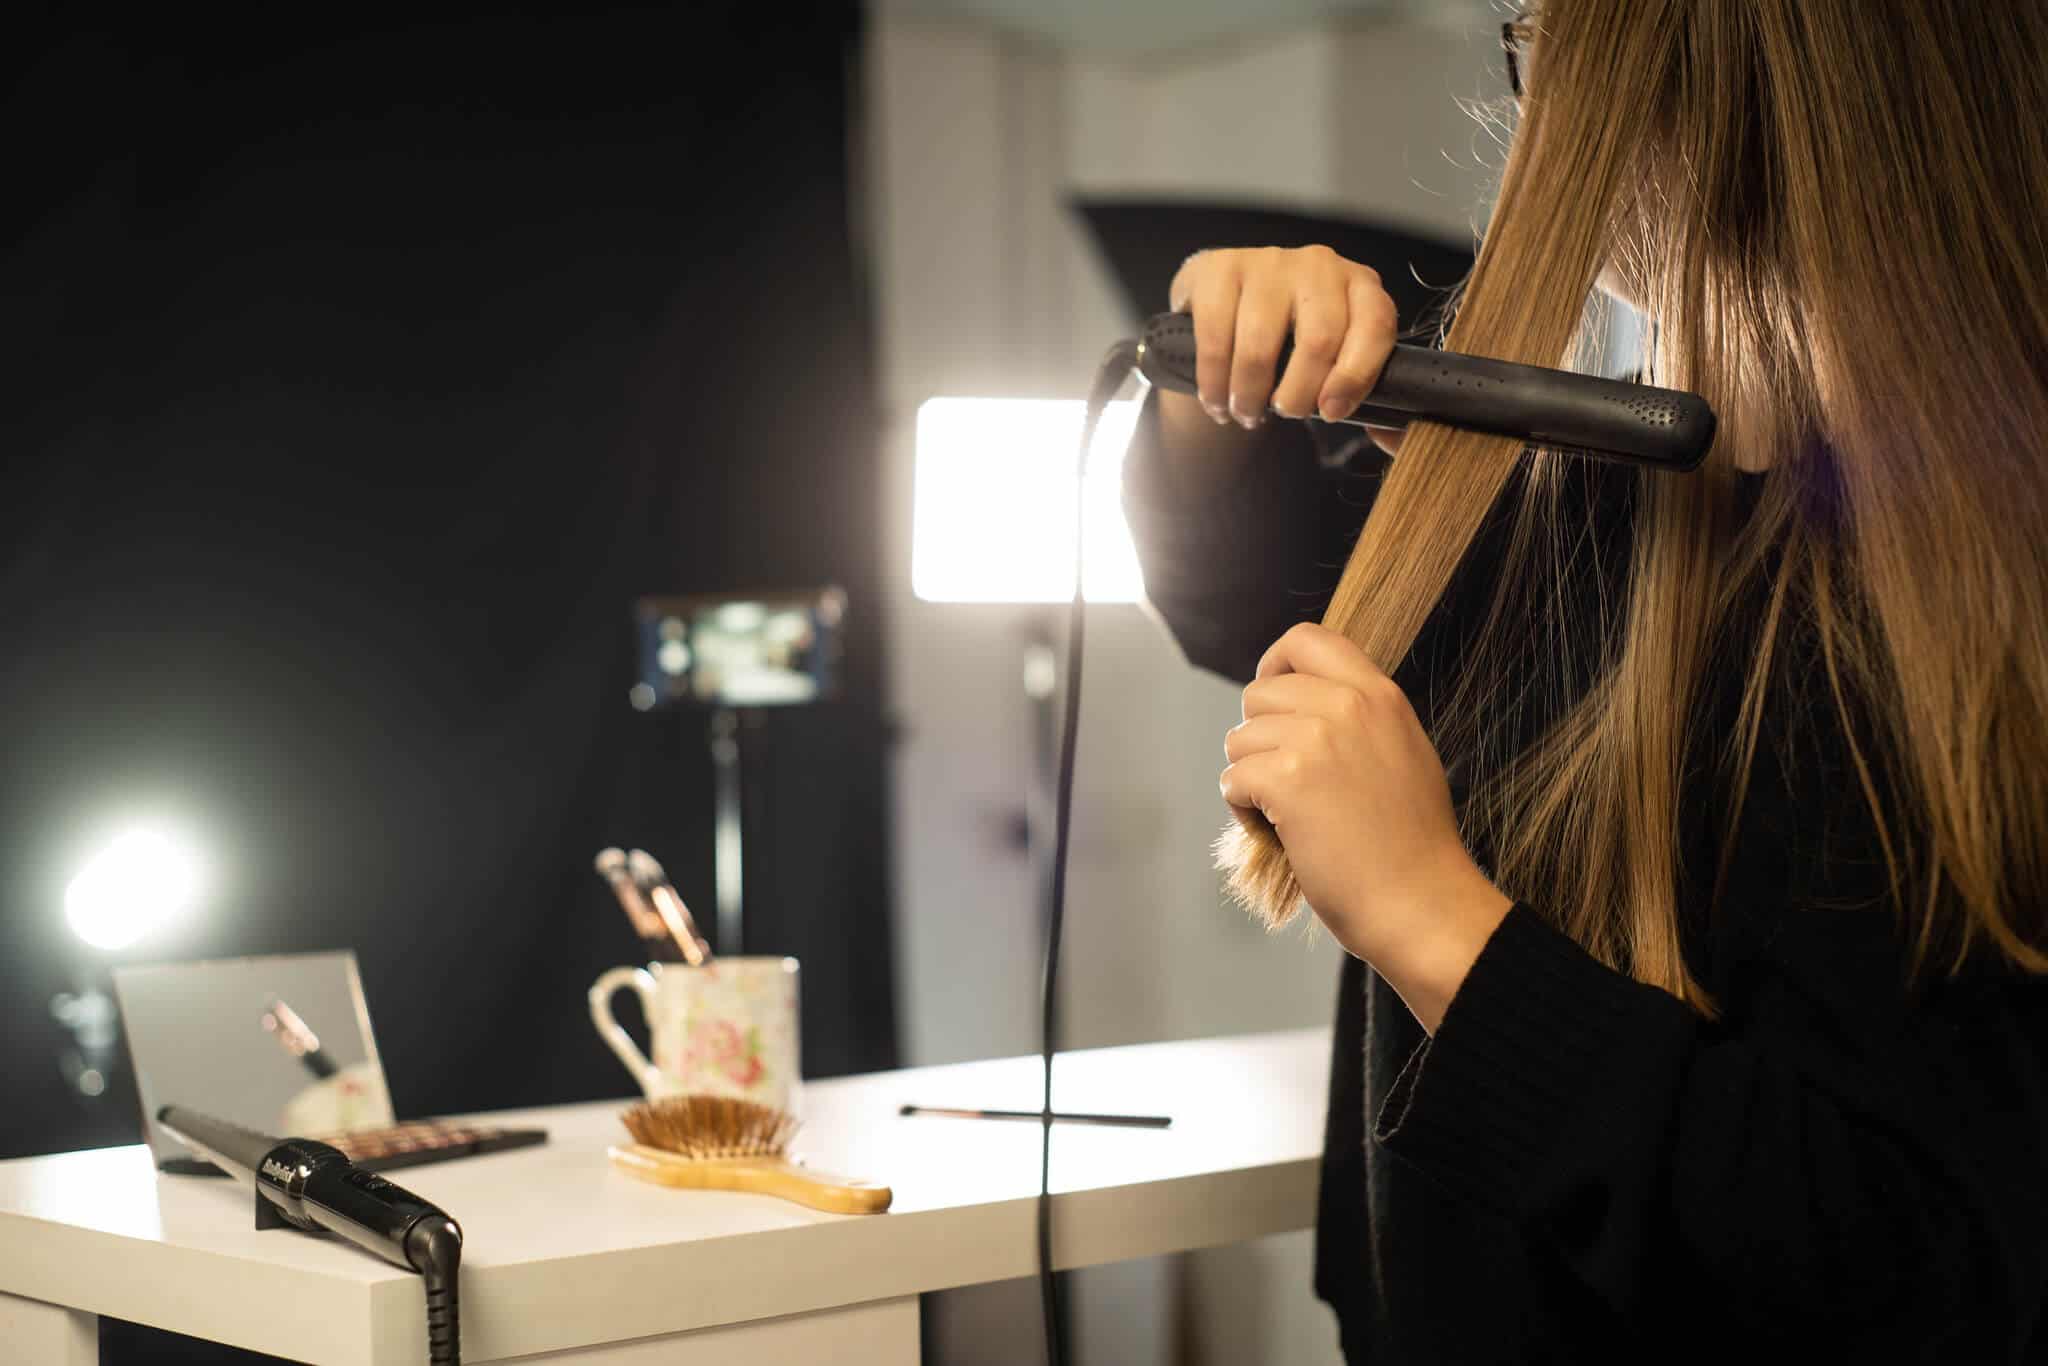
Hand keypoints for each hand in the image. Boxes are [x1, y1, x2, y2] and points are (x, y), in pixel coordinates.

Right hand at [1166, 244, 1405, 453]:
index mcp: (1360, 286)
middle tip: (1284, 413)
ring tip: (1245, 412)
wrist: (1228, 300)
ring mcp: (1268, 262)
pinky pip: (1215, 336)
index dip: (1356, 377)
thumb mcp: (1335, 355)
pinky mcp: (1219, 268)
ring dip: (1249, 395)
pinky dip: (1213, 382)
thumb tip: (1388, 436)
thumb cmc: (1290, 338)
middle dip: (1298, 394)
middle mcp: (1320, 266)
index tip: (1331, 412)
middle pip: (1319, 339)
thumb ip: (1364, 391)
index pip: (1375, 326)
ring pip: (1261, 344)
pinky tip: (1216, 400)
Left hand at [1219, 623, 1511, 1027]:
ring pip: (1239, 739)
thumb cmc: (1413, 846)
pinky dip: (1243, 810)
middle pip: (1259, 693)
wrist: (1423, 903)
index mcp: (1379, 695)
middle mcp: (1348, 705)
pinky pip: (1233, 779)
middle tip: (1284, 781)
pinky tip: (1278, 833)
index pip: (1307, 639)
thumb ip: (1361, 719)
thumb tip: (1306, 704)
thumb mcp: (1404, 753)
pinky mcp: (1288, 780)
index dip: (1275, 665)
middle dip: (1258, 738)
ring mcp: (1316, 740)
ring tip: (1288, 816)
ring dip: (1250, 779)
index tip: (1272, 701)